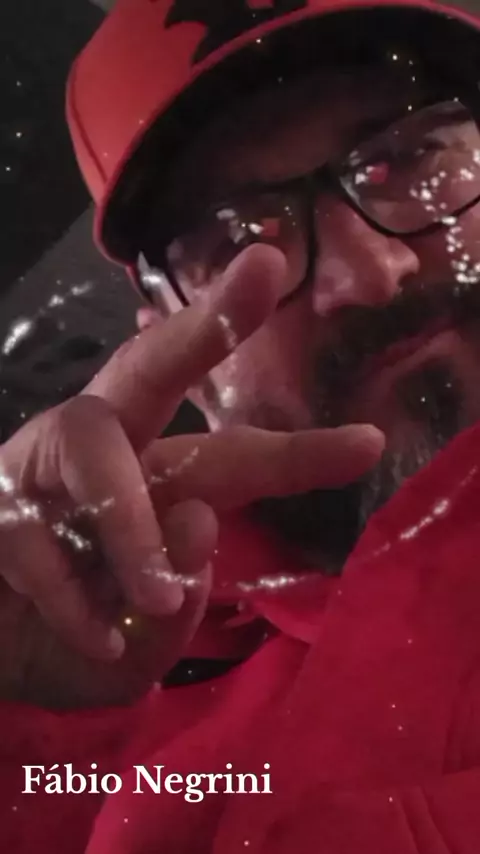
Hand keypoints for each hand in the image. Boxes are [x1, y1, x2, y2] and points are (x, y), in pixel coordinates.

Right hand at [0, 245, 384, 707]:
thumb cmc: (70, 639)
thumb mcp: (142, 649)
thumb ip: (178, 605)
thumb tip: (198, 520)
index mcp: (155, 482)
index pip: (231, 459)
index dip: (297, 455)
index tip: (367, 443)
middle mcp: (105, 453)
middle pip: (152, 369)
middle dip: (209, 324)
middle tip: (264, 270)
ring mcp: (41, 464)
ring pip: (99, 448)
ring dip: (133, 526)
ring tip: (154, 597)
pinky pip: (39, 534)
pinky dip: (73, 596)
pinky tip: (94, 638)